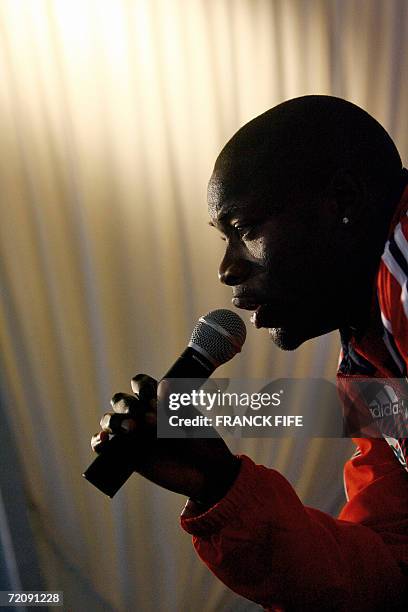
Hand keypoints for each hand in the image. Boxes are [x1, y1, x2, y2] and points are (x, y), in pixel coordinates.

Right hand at [91, 374, 240, 504]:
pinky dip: (98, 442)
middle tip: (146, 417)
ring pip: (109, 421)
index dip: (141, 386)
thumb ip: (176, 406)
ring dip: (115, 421)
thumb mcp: (193, 421)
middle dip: (128, 405)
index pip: (140, 385)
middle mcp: (143, 416)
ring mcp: (134, 436)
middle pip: (121, 401)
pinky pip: (104, 447)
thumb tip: (162, 385)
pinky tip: (104, 440)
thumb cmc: (205, 443)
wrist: (210, 474)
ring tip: (132, 429)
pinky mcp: (128, 457)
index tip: (152, 397)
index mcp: (159, 402)